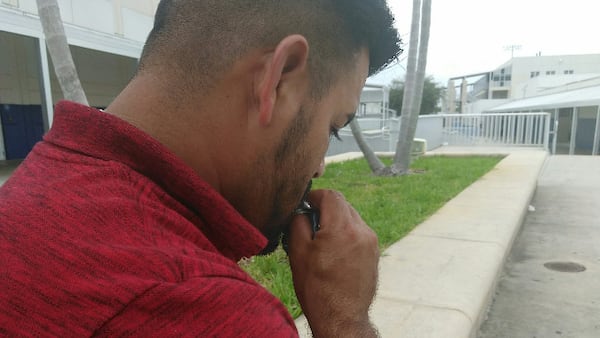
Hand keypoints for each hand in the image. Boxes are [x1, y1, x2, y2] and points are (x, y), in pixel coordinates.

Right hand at [287, 189, 378, 337]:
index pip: (331, 196)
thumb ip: (298, 223)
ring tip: (322, 241)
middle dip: (326, 209)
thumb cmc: (317, 288)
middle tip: (310, 224)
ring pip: (352, 218)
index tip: (305, 206)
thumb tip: (302, 211)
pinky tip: (334, 252)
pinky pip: (359, 232)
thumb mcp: (298, 252)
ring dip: (337, 221)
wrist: (341, 317)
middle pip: (343, 205)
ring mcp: (371, 242)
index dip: (315, 197)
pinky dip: (346, 233)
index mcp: (342, 228)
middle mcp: (362, 231)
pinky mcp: (374, 253)